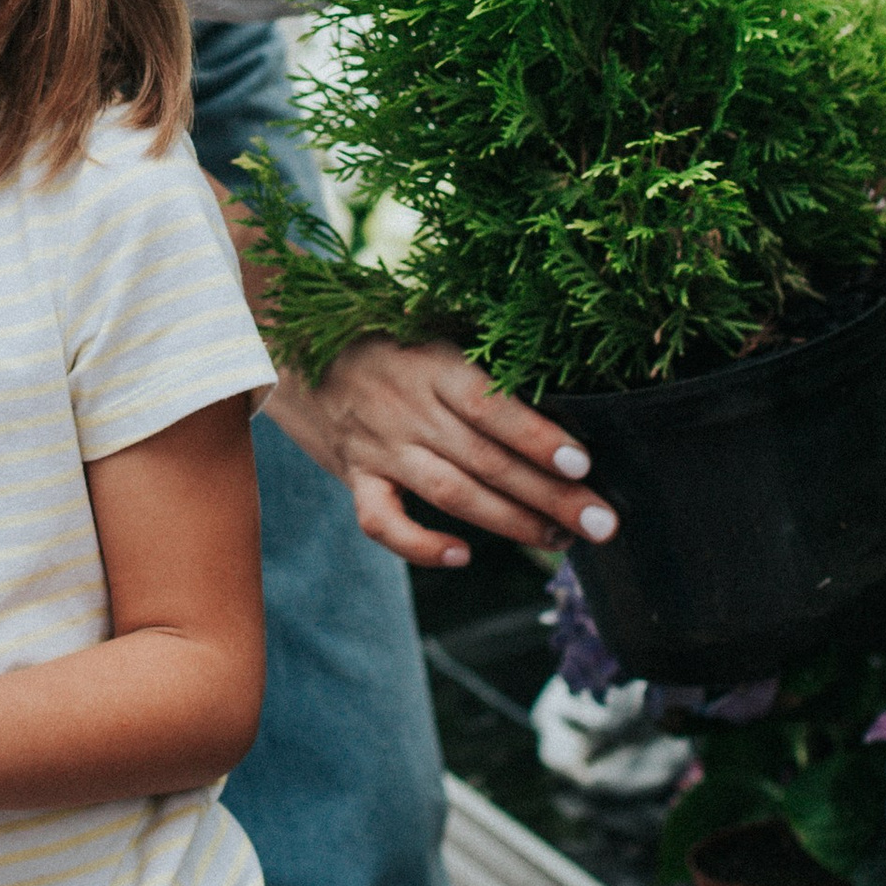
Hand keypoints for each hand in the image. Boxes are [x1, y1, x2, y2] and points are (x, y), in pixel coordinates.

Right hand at [266, 341, 620, 570]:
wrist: (283, 340)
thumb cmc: (379, 333)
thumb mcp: (431, 329)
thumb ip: (479, 363)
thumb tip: (560, 395)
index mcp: (433, 362)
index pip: (492, 405)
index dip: (538, 437)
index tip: (584, 464)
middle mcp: (408, 406)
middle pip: (487, 460)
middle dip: (551, 497)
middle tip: (602, 525)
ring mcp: (379, 444)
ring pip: (452, 493)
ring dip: (511, 522)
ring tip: (559, 540)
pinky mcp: (354, 475)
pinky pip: (382, 521)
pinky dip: (420, 545)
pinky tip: (461, 556)